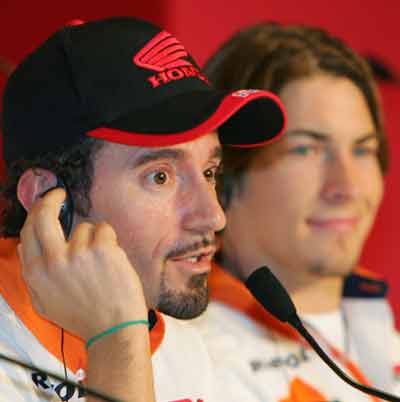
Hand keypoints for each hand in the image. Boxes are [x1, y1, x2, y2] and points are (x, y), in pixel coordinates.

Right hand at [18, 188, 146, 339]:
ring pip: (84, 227)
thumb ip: (32, 274)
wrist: (113, 328)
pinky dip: (109, 240)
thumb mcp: (44, 302)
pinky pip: (104, 229)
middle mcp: (54, 260)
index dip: (36, 211)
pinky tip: (112, 260)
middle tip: (60, 194)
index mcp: (36, 273)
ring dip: (93, 239)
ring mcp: (79, 253)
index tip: (45, 202)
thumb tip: (25, 246)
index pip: (28, 230)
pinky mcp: (103, 249)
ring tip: (100, 263)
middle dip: (50, 199)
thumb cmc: (83, 316)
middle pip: (44, 214)